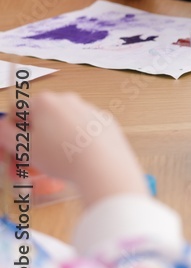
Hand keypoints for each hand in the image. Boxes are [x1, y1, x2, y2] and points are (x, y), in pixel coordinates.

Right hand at [0, 92, 146, 205]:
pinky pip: (82, 132)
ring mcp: (88, 109)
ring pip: (62, 127)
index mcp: (45, 102)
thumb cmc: (62, 156)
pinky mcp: (103, 122)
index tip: (12, 151)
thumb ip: (7, 135)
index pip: (18, 112)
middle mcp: (68, 100)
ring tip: (50, 167)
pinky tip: (73, 161)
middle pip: (41, 120)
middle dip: (31, 142)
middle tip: (27, 164)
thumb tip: (1, 127)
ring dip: (52, 144)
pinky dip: (75, 144)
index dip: (11, 133)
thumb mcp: (24, 148)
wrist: (103, 165)